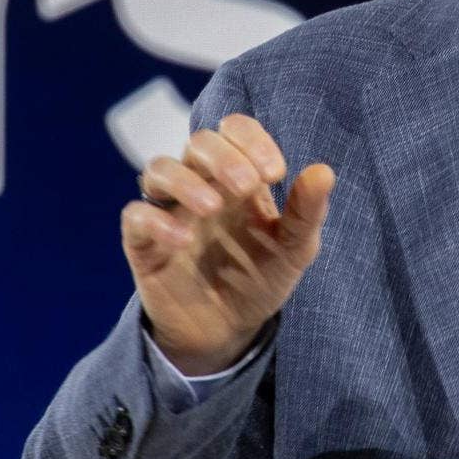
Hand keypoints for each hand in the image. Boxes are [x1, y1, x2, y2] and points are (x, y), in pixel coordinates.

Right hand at [121, 113, 333, 374]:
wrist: (228, 331)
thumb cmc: (261, 278)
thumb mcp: (294, 248)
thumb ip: (308, 210)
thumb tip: (323, 171)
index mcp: (239, 176)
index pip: (235, 128)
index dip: (252, 139)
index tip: (275, 173)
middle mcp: (201, 183)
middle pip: (199, 142)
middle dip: (223, 157)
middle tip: (247, 188)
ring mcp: (170, 210)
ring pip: (159, 168)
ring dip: (185, 181)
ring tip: (212, 207)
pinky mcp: (144, 243)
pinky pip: (135, 216)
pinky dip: (155, 221)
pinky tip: (182, 239)